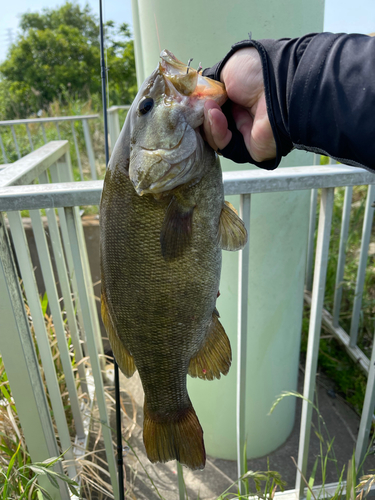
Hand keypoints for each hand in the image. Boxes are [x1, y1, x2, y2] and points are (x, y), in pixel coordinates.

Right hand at [203, 47, 276, 162]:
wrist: (278, 84)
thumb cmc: (257, 70)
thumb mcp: (226, 70)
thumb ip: (210, 86)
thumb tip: (198, 97)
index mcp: (239, 96)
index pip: (212, 107)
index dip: (199, 106)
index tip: (189, 101)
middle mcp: (242, 115)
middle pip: (210, 124)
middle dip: (200, 116)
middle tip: (194, 106)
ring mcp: (246, 133)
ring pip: (215, 136)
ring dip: (208, 122)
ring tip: (209, 107)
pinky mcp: (249, 149)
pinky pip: (226, 145)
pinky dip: (217, 131)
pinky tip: (215, 115)